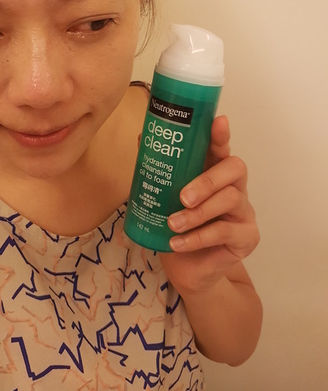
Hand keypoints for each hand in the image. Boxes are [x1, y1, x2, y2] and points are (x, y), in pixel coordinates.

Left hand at [160, 115, 259, 294]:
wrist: (185, 268)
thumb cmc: (176, 225)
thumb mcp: (164, 196)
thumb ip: (159, 168)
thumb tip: (142, 136)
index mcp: (215, 171)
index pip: (221, 148)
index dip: (221, 135)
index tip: (218, 121)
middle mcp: (234, 186)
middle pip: (235, 168)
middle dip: (207, 180)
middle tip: (183, 197)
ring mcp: (244, 211)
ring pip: (229, 200)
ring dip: (198, 214)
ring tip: (173, 224)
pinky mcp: (247, 237)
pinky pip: (225, 232)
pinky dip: (198, 237)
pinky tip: (178, 243)